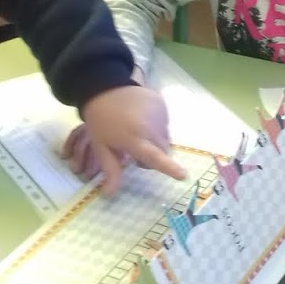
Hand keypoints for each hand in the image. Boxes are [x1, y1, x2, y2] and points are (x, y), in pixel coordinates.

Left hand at [63, 85, 186, 194]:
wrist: (105, 88)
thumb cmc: (101, 121)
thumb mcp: (102, 147)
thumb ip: (111, 170)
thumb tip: (110, 195)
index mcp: (134, 139)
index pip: (154, 157)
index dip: (169, 168)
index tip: (183, 176)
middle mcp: (150, 126)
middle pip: (164, 150)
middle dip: (154, 156)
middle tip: (137, 152)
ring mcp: (158, 113)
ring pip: (166, 137)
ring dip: (156, 141)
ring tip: (139, 132)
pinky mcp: (162, 103)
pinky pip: (165, 122)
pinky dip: (157, 125)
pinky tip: (143, 119)